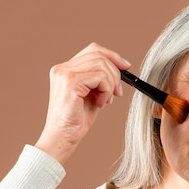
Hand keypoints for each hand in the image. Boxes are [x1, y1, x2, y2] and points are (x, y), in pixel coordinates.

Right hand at [34, 43, 129, 163]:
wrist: (62, 138)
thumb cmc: (75, 120)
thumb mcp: (91, 94)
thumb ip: (99, 79)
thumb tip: (120, 67)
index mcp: (65, 69)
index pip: (93, 50)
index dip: (112, 56)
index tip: (126, 67)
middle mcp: (62, 69)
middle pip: (99, 55)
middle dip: (115, 73)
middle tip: (117, 93)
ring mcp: (64, 75)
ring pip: (102, 65)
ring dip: (111, 84)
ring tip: (106, 100)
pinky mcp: (70, 84)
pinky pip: (101, 77)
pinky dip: (106, 91)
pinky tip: (101, 104)